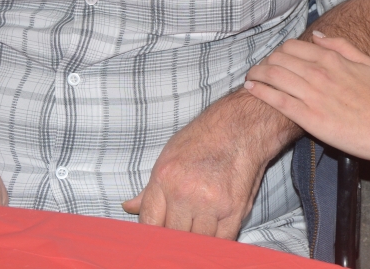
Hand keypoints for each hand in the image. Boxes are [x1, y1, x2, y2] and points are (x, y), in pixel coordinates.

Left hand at [122, 90, 289, 237]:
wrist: (240, 127)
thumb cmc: (203, 139)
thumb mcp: (168, 156)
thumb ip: (150, 189)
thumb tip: (128, 206)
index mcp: (164, 179)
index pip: (149, 224)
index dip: (152, 236)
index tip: (156, 239)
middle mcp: (185, 193)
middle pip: (172, 236)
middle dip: (174, 236)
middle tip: (179, 231)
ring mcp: (211, 203)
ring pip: (196, 241)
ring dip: (196, 239)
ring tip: (196, 229)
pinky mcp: (234, 210)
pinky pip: (221, 241)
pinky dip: (216, 242)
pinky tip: (213, 233)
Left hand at [243, 33, 369, 161]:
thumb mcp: (366, 63)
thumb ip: (340, 46)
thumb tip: (316, 36)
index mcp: (330, 59)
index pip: (292, 47)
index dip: (279, 52)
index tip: (275, 59)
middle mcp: (318, 72)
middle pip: (278, 59)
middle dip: (265, 62)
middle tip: (260, 69)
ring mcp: (311, 94)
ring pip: (273, 75)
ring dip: (257, 73)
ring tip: (251, 77)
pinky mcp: (307, 116)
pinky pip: (276, 99)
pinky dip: (259, 91)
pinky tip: (251, 88)